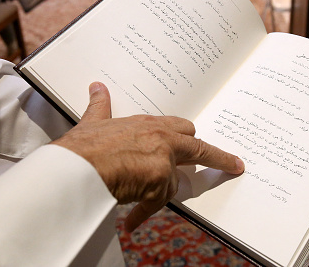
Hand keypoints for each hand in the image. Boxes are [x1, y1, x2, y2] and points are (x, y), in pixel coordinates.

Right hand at [52, 82, 244, 231]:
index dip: (193, 139)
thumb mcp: (93, 121)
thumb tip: (98, 87)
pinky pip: (157, 202)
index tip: (207, 147)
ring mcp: (162, 158)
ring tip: (133, 195)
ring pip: (173, 182)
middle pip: (198, 147)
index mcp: (148, 124)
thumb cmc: (82, 147)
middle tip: (234, 166)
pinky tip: (133, 221)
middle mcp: (160, 138)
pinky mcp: (159, 179)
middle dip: (216, 157)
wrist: (75, 166)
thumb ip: (100, 105)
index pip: (182, 128)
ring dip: (157, 192)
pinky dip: (143, 212)